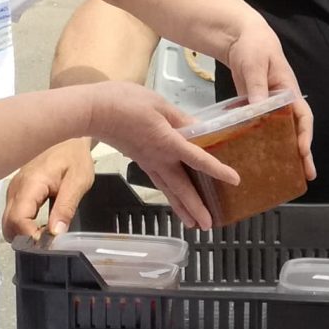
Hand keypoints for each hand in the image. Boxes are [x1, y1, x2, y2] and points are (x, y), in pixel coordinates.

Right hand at [3, 137, 98, 241]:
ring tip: (46, 236)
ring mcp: (14, 189)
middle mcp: (16, 188)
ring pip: (8, 221)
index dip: (30, 236)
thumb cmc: (74, 156)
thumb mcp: (78, 182)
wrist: (68, 136)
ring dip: (23, 234)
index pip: (18, 219)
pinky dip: (23, 225)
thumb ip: (66, 207)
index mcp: (30, 184)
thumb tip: (55, 233)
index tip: (47, 244)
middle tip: (47, 243)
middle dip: (25, 239)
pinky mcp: (17, 191)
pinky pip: (13, 214)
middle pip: (8, 224)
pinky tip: (40, 227)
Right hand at [86, 82, 234, 230]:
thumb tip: (201, 129)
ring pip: (168, 189)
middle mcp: (159, 158)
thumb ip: (182, 118)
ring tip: (192, 224)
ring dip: (181, 207)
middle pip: (181, 187)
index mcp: (168, 142)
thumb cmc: (125, 102)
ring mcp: (148, 161)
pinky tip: (172, 197)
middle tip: (207, 226)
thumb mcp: (160, 104)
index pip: (198, 159)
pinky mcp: (139, 159)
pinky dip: (168, 193)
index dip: (218, 170)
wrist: (93, 110)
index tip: (235, 181)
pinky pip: (158, 181)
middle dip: (195, 208)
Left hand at [222, 21, 313, 174]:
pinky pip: (263, 129)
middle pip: (296, 130)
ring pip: (281, 133)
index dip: (304, 134)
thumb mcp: (255, 64)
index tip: (302, 150)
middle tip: (308, 175)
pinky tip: (261, 159)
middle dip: (303, 152)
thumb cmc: (254, 46)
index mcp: (288, 90)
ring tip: (289, 175)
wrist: (241, 38)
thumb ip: (256, 85)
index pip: (302, 116)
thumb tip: (258, 109)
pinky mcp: (256, 109)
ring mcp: (270, 107)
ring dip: (286, 153)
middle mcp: (282, 103)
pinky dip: (265, 144)